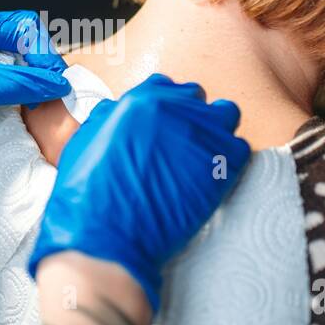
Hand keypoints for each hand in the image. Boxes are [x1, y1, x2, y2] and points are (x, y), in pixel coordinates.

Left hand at [0, 10, 70, 217]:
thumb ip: (20, 81)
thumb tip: (58, 82)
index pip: (19, 24)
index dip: (41, 48)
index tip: (54, 76)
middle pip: (19, 42)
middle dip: (38, 63)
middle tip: (52, 88)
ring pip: (13, 65)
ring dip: (30, 80)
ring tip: (42, 99)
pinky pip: (2, 84)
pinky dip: (18, 93)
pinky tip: (25, 105)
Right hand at [28, 73, 251, 313]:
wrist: (108, 237)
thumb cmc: (88, 197)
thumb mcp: (85, 142)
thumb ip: (107, 119)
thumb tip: (116, 110)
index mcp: (139, 100)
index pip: (164, 86)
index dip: (163, 107)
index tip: (162, 126)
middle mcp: (174, 109)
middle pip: (196, 98)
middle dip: (190, 116)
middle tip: (180, 145)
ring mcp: (203, 134)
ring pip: (226, 114)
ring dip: (216, 130)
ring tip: (202, 156)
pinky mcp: (223, 163)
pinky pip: (239, 148)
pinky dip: (229, 159)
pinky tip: (213, 178)